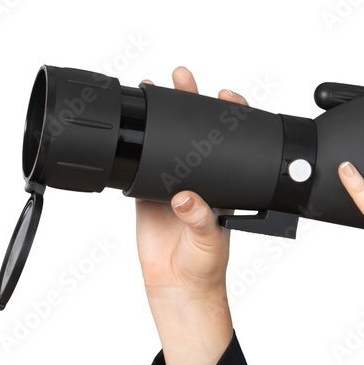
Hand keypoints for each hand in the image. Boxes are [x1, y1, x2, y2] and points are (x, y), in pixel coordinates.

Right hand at [135, 66, 249, 298]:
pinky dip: (136, 141)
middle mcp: (200, 180)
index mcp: (225, 187)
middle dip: (192, 102)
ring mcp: (173, 183)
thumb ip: (200, 220)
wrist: (177, 285)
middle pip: (196, 133)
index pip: (231, 145)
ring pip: (167, 140)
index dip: (231, 119)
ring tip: (155, 84)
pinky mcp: (147, 192)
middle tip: (185, 79)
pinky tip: (132, 120)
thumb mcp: (210, 242)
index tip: (228, 97)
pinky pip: (140, 161)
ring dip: (162, 114)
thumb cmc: (205, 265)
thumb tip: (185, 199)